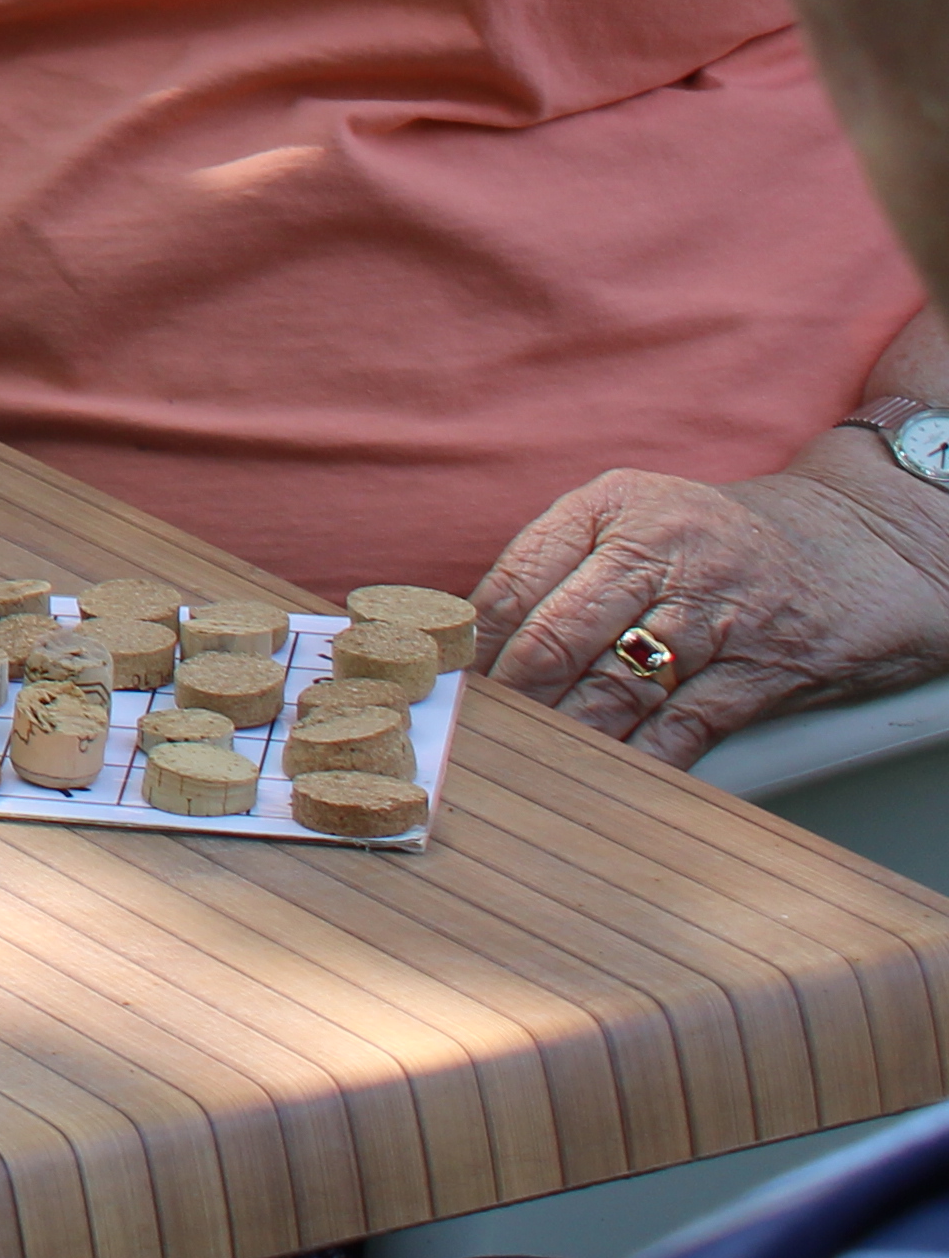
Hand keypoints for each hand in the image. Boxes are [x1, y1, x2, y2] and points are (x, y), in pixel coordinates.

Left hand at [479, 452, 948, 761]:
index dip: (469, 641)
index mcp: (609, 509)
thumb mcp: (632, 521)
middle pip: (556, 636)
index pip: (515, 580)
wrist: (855, 544)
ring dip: (559, 733)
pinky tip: (599, 779)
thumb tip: (472, 639)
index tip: (434, 681)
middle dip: (505, 695)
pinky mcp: (763, 666)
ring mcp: (715, 611)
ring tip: (512, 762)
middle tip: (463, 734)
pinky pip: (686, 724)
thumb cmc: (717, 541)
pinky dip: (639, 758)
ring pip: (614, 684)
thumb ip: (558, 569)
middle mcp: (660, 552)